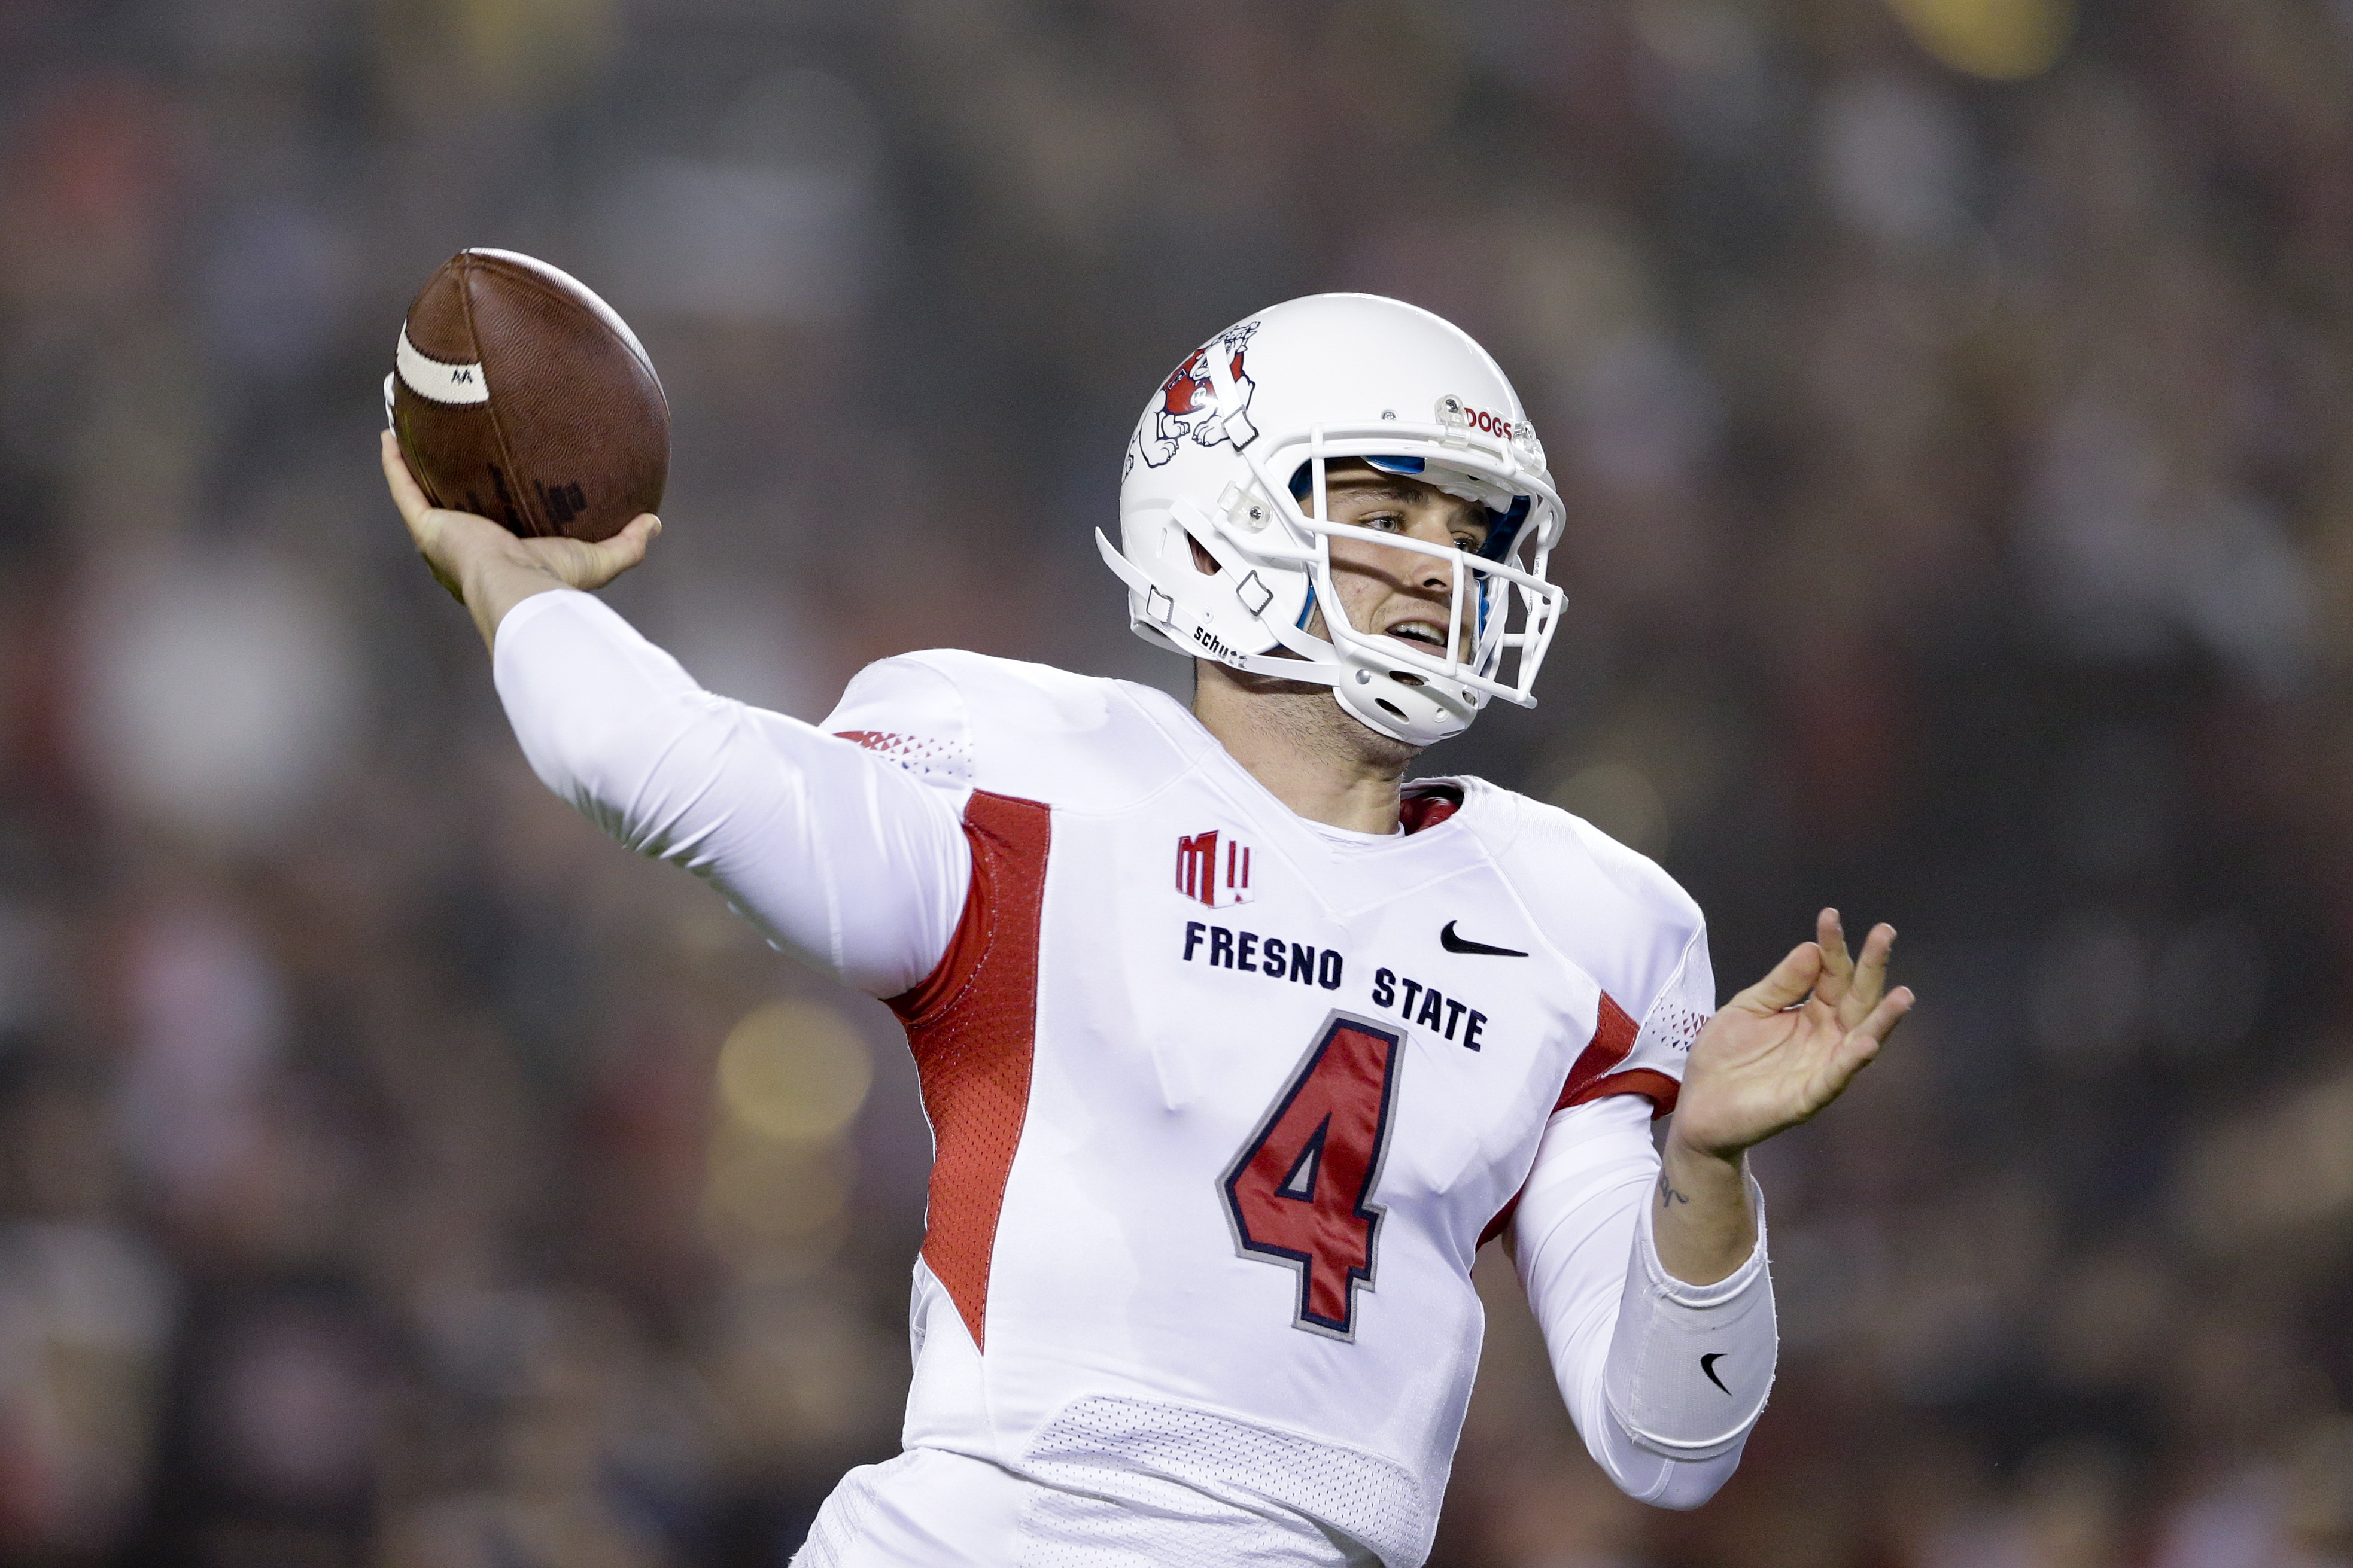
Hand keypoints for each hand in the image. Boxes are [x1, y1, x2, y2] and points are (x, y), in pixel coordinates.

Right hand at [380, 429, 659, 649]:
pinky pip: (403, 488)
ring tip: (407, 428)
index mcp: (499, 555)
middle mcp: (465, 545)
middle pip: (450, 504)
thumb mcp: (598, 559)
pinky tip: (389, 434)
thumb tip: (655, 522)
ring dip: (410, 462)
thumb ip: (627, 542)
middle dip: (444, 478)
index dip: (488, 502)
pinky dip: (394, 463)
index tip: (492, 476)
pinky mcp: (426, 527)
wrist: (520, 591)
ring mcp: (442, 535)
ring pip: (419, 490)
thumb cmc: (555, 583)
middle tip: (446, 446)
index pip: (492, 524)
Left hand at [1670, 909, 1912, 1161]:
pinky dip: (1852, 1061)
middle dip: (1871, 968)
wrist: (1699, 1109)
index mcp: (1809, 1012)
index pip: (1830, 974)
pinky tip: (1867, 1042)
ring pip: (1860, 1038)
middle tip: (1885, 933)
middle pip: (1856, 999)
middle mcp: (1824, 1037)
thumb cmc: (1724, 1058)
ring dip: (1882, 1019)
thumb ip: (1780, 984)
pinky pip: (1835, 1077)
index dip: (1833, 946)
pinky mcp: (1808, 1096)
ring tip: (1903, 995)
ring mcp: (1820, 1066)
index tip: (1830, 916)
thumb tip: (1812, 948)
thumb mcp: (1748, 1008)